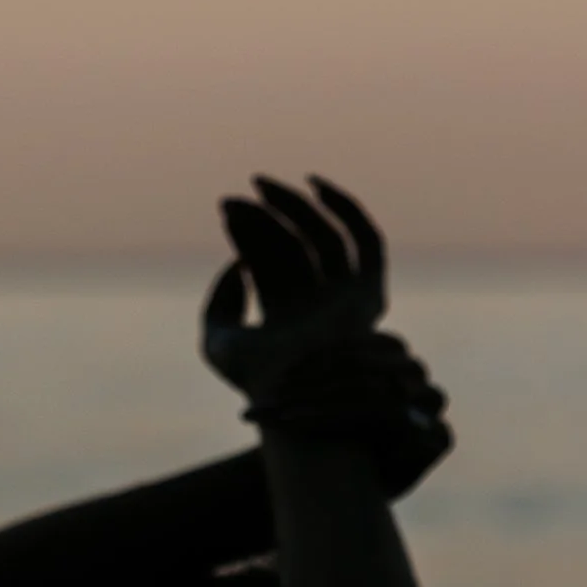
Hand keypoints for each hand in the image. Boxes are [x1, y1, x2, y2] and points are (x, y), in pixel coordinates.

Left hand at [201, 175, 452, 498]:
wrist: (298, 398)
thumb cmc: (254, 384)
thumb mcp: (217, 342)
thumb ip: (218, 301)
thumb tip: (239, 264)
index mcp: (286, 315)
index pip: (270, 257)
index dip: (248, 229)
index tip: (225, 209)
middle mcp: (318, 304)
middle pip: (293, 242)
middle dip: (264, 215)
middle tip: (235, 197)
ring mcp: (344, 298)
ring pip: (322, 237)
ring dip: (292, 206)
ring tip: (259, 188)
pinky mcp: (369, 294)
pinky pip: (366, 243)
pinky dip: (347, 211)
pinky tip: (315, 187)